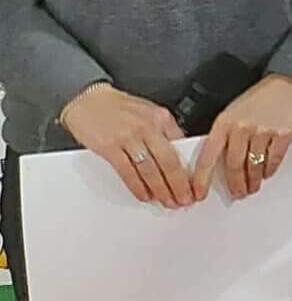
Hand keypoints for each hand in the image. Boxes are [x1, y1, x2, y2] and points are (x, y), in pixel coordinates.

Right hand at [60, 83, 195, 207]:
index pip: (183, 148)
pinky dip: (138, 186)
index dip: (190, 170)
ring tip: (167, 201)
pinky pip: (128, 171)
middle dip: (179, 185)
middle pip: (169, 162)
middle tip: (184, 200)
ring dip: (160, 190)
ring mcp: (128, 137)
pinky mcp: (109, 147)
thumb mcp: (149, 112)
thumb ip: (165, 131)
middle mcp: (148, 127)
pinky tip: (144, 195)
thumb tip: (179, 154)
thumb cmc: (119, 107)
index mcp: (162, 118)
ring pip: (150, 170)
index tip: (195, 185)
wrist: (88, 99)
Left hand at [195, 74, 291, 198]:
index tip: (199, 192)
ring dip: (253, 181)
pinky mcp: (283, 134)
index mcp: (224, 122)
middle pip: (234, 166)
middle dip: (235, 184)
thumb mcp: (234, 112)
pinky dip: (269, 170)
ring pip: (254, 166)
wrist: (289, 83)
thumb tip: (219, 162)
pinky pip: (273, 160)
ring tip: (252, 186)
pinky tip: (267, 173)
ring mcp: (262, 131)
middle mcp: (241, 127)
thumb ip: (226, 135)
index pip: (208, 156)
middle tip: (237, 193)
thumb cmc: (261, 98)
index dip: (202, 177)